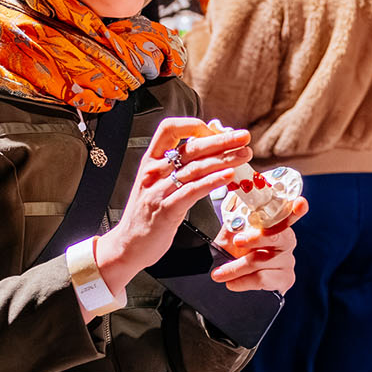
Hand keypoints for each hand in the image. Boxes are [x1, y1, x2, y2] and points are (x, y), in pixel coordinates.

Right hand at [89, 119, 253, 303]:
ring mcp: (159, 190)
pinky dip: (213, 181)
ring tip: (244, 154)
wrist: (127, 245)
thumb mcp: (158, 184)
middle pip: (191, 147)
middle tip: (243, 136)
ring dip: (224, 159)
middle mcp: (154, 171)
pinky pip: (193, 191)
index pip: (170, 129)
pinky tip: (229, 175)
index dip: (195, 126)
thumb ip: (178, 168)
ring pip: (196, 168)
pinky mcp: (167, 210)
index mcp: (151, 161)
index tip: (216, 130)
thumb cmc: (147, 215)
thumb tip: (209, 153)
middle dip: (221, 140)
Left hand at [212, 198, 304, 293]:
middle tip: (237, 241)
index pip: (287, 213)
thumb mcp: (230, 234)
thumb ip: (234, 221)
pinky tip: (232, 283)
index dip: (295, 209)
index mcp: (276, 223)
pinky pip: (263, 279)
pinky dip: (243, 281)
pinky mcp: (285, 278)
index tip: (299, 204)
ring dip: (236, 268)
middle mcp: (286, 240)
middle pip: (278, 236)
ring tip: (219, 273)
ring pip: (263, 260)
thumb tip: (234, 208)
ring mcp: (288, 260)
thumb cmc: (237, 252)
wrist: (235, 277)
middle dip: (256, 238)